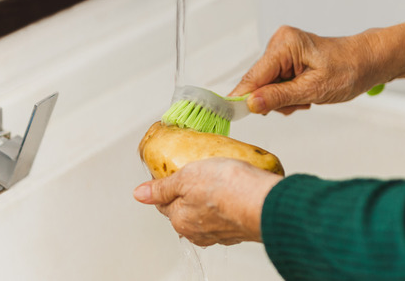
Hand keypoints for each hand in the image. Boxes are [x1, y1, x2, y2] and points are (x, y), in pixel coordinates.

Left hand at [133, 158, 281, 245]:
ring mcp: (221, 233)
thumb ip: (162, 186)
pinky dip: (230, 204)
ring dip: (212, 199)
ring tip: (222, 178)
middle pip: (187, 208)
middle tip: (202, 171)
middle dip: (192, 192)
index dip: (169, 183)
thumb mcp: (187, 177)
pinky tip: (237, 190)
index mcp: (180, 220)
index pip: (165, 201)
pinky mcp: (241, 229)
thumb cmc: (228, 188)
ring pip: (208, 212)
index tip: (178, 170)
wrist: (264, 202)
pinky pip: (229, 214)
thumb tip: (139, 193)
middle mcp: (198, 232)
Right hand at [230, 26, 386, 114]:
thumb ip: (280, 97)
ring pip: (267, 86)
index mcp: (285, 44)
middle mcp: (280, 43)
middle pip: (259, 82)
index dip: (242, 97)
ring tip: (307, 97)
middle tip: (299, 104)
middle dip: (275, 99)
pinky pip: (276, 83)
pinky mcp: (286, 59)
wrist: (367, 61)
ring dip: (284, 98)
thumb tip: (251, 104)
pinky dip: (288, 93)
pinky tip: (305, 93)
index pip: (254, 76)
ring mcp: (282, 50)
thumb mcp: (314, 89)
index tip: (230, 115)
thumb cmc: (349, 69)